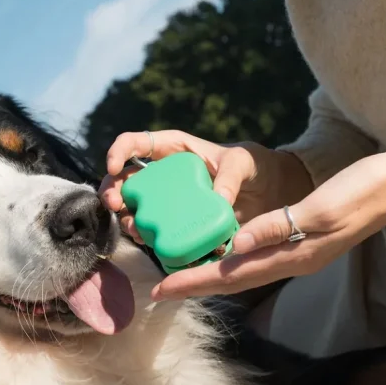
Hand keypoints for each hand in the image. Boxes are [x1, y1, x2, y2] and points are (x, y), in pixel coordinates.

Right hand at [99, 129, 312, 240]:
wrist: (271, 194)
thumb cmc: (255, 167)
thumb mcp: (244, 162)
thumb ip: (231, 174)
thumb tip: (218, 199)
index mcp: (174, 150)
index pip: (136, 142)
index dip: (119, 151)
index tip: (115, 166)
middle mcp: (165, 175)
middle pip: (126, 179)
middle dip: (113, 190)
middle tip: (114, 204)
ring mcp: (169, 201)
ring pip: (135, 207)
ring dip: (126, 217)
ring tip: (134, 227)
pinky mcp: (178, 223)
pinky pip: (155, 230)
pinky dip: (148, 236)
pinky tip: (149, 241)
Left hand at [149, 152, 385, 300]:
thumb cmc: (360, 191)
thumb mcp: (320, 208)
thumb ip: (278, 226)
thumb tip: (237, 244)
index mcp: (293, 254)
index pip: (233, 274)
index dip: (195, 281)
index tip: (162, 289)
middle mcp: (291, 260)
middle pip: (233, 278)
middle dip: (195, 284)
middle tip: (159, 290)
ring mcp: (297, 253)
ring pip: (243, 270)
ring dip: (211, 275)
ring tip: (180, 275)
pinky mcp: (300, 241)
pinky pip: (257, 257)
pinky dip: (232, 260)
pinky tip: (220, 254)